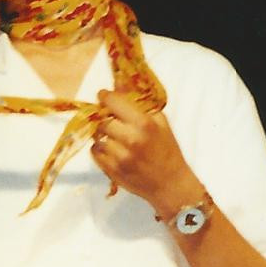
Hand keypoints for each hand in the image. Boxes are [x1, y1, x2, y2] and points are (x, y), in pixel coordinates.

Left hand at [89, 90, 199, 217]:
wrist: (170, 184)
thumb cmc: (167, 150)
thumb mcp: (160, 122)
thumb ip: (139, 102)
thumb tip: (118, 82)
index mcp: (143, 124)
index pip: (113, 101)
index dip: (106, 96)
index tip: (104, 95)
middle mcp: (129, 139)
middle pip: (102, 119)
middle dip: (106, 117)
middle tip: (113, 119)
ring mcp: (119, 156)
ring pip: (97, 136)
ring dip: (103, 134)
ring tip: (115, 137)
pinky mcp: (111, 170)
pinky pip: (95, 151)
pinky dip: (101, 148)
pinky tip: (113, 149)